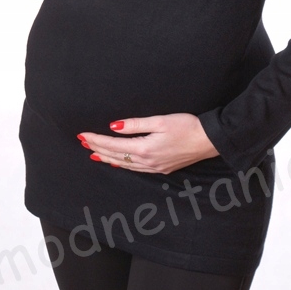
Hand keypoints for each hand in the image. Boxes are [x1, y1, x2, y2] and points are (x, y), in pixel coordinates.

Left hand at [78, 114, 219, 173]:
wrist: (208, 141)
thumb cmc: (187, 126)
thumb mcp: (161, 121)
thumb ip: (136, 124)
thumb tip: (114, 127)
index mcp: (144, 149)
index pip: (113, 144)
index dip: (96, 139)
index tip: (82, 134)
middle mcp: (146, 162)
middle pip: (115, 156)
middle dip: (96, 148)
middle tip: (82, 142)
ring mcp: (154, 167)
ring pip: (123, 164)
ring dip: (106, 158)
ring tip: (93, 154)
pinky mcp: (161, 168)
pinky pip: (135, 169)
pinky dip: (122, 164)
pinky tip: (118, 163)